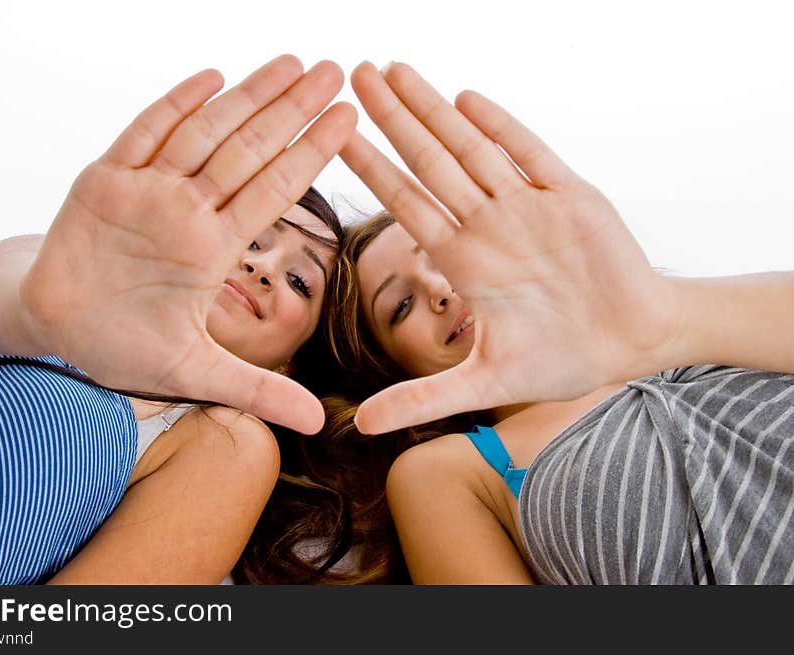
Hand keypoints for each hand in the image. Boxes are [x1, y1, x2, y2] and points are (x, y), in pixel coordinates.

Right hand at [20, 55, 355, 433]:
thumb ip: (258, 390)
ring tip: (293, 64)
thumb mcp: (196, 374)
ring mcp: (147, 192)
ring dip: (247, 99)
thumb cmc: (123, 348)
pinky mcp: (102, 182)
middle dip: (292, 112)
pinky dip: (173, 108)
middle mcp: (188, 212)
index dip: (311, 156)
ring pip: (205, 135)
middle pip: (250, 152)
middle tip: (338, 72)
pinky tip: (211, 78)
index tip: (350, 121)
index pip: (274, 192)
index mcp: (214, 249)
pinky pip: (141, 137)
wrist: (56, 331)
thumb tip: (320, 425)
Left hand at [341, 61, 679, 433]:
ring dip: (434, 110)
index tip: (333, 134)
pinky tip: (466, 99)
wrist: (633, 342)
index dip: (369, 168)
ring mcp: (526, 206)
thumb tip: (360, 427)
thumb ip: (423, 398)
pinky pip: (530, 154)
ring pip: (470, 148)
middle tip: (352, 74)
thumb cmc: (562, 360)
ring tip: (395, 70)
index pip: (404, 203)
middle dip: (392, 119)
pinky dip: (500, 128)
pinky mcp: (570, 195)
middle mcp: (487, 224)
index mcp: (463, 260)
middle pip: (428, 162)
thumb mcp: (485, 383)